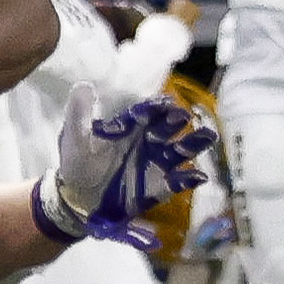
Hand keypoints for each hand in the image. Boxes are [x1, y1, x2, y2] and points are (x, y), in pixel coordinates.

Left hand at [35, 85, 210, 246]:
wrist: (76, 198)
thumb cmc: (76, 163)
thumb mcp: (74, 137)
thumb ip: (79, 113)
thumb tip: (84, 86)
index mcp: (129, 127)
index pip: (146, 113)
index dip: (155, 108)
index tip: (165, 103)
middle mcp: (147, 141)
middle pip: (167, 128)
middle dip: (176, 121)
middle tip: (184, 116)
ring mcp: (155, 164)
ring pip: (179, 151)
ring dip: (194, 143)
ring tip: (209, 135)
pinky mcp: (158, 187)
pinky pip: (177, 182)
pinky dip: (188, 179)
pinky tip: (198, 175)